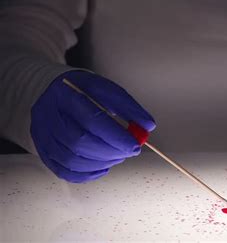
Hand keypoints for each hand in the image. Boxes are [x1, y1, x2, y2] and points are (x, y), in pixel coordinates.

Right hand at [31, 70, 155, 182]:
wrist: (56, 92)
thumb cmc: (85, 92)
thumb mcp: (107, 90)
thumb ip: (128, 107)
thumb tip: (147, 126)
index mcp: (66, 94)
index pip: (91, 119)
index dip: (116, 136)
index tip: (135, 145)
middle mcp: (47, 115)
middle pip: (78, 142)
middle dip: (110, 151)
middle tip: (129, 151)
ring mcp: (41, 134)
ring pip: (71, 160)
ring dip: (101, 163)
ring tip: (117, 155)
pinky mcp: (42, 149)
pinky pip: (64, 171)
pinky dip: (87, 174)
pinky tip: (102, 166)